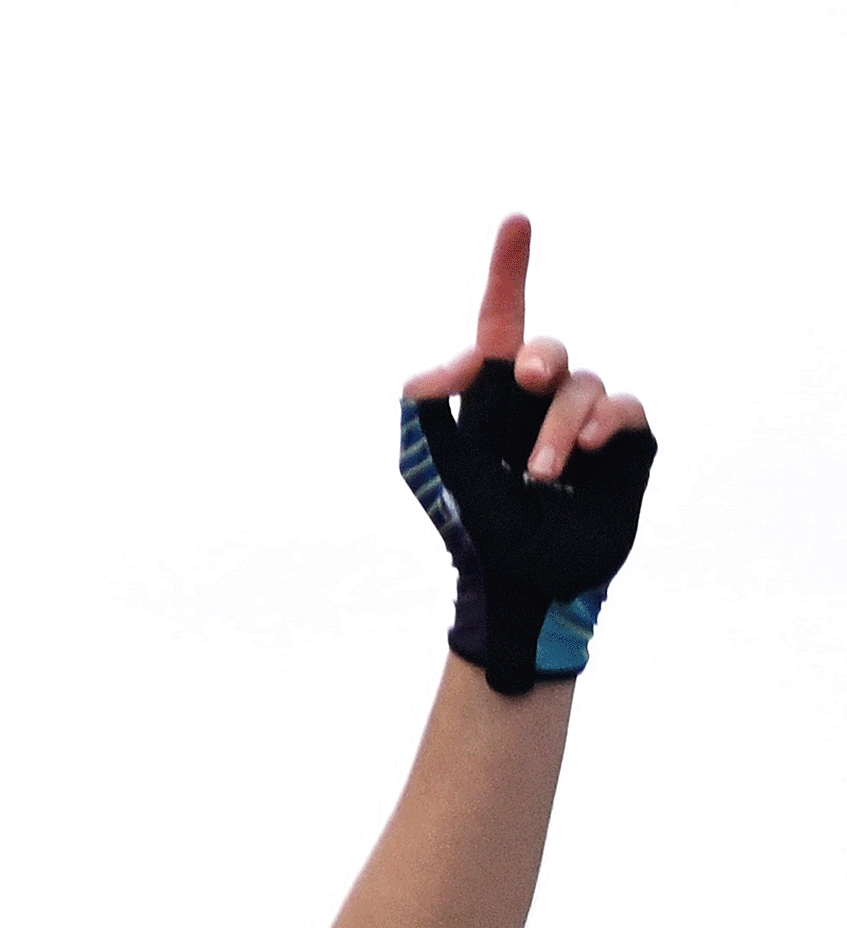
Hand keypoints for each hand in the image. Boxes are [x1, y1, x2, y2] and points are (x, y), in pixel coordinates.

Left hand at [397, 218, 655, 691]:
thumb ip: (425, 423)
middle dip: (540, 357)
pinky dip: (608, 425)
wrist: (526, 582)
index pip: (500, 322)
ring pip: (582, 387)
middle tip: (527, 378)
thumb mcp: (439, 477)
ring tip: (543, 474)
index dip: (509, 271)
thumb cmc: (476, 530)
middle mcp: (540, 399)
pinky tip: (591, 453)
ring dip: (561, 427)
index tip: (516, 223)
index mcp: (491, 397)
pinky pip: (627, 410)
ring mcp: (586, 418)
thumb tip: (422, 379)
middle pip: (547, 349)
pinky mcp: (627, 443)